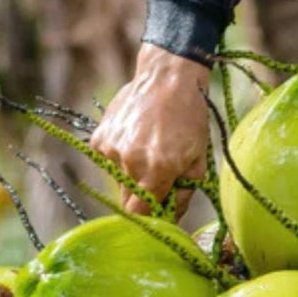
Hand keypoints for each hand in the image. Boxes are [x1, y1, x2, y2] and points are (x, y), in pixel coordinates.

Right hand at [91, 45, 209, 217]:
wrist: (168, 77)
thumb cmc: (190, 117)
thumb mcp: (198, 159)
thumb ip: (183, 194)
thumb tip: (171, 219)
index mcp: (157, 171)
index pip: (141, 215)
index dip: (149, 218)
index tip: (158, 214)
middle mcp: (130, 162)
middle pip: (127, 201)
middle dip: (142, 196)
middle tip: (158, 177)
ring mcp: (111, 149)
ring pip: (118, 180)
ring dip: (131, 174)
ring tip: (148, 148)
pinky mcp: (99, 138)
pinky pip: (108, 161)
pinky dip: (120, 157)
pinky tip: (135, 137)